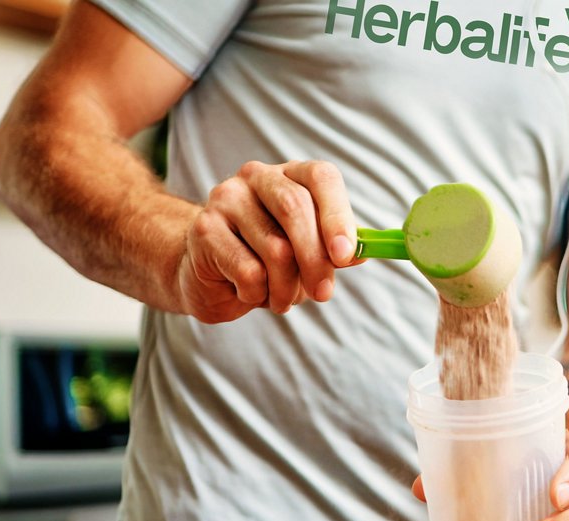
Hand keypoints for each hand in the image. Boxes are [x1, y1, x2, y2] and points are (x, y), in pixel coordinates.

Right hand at [178, 160, 357, 322]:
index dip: (337, 216)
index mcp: (292, 174)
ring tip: (281, 298)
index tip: (346, 255)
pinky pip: (248, 271)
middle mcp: (257, 176)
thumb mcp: (309, 253)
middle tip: (323, 294)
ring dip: (286, 287)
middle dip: (316, 260)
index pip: (321, 178)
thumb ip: (336, 250)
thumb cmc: (267, 259)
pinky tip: (250, 292)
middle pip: (296, 209)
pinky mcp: (205, 228)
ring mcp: (227, 198)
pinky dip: (258, 294)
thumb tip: (363, 253)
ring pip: (275, 249)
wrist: (209, 274)